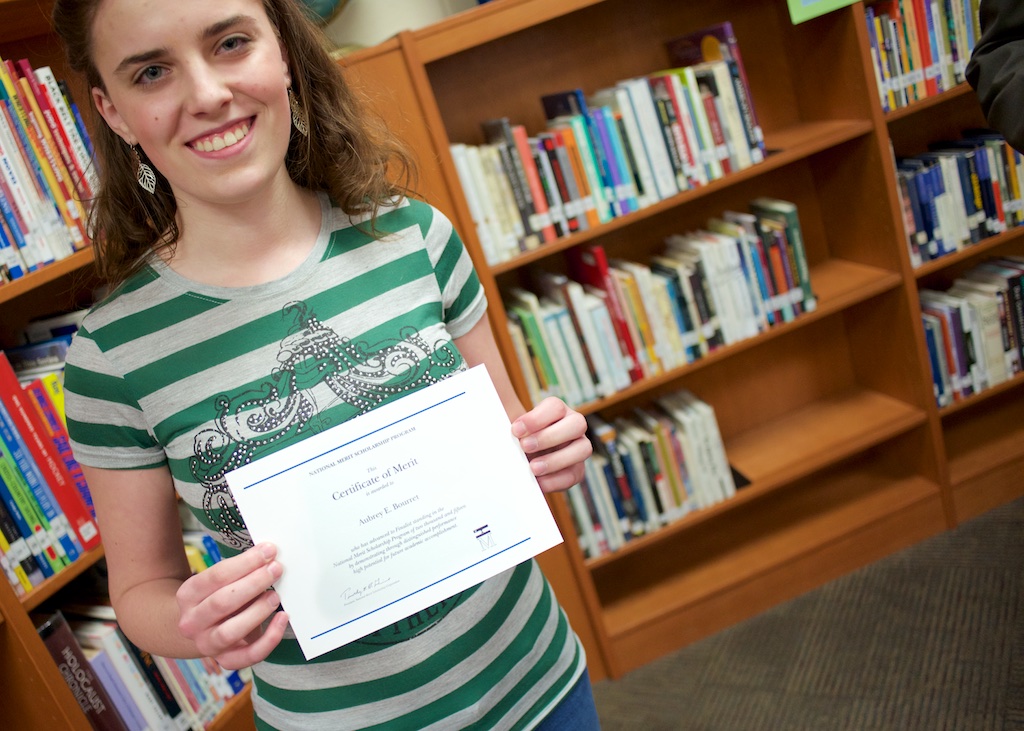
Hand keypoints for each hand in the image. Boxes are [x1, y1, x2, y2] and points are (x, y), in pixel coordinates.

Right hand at [176, 543, 288, 669]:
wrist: (200, 629)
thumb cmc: (218, 596)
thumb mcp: (219, 582)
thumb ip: (240, 570)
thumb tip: (270, 555)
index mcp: (188, 595)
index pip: (215, 577)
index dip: (244, 563)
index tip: (268, 551)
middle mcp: (192, 622)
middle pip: (221, 602)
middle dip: (253, 583)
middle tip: (276, 569)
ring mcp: (207, 644)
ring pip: (230, 632)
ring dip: (257, 611)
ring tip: (276, 596)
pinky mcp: (226, 660)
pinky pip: (249, 655)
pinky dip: (269, 639)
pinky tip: (282, 618)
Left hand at [511, 397, 591, 492]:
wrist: (520, 458)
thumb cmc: (515, 439)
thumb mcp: (511, 427)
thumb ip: (504, 414)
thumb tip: (488, 401)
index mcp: (557, 410)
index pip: (555, 406)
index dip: (536, 418)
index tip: (515, 430)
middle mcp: (573, 425)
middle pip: (577, 424)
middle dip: (549, 437)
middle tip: (524, 447)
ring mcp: (579, 447)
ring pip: (583, 449)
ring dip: (557, 459)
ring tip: (533, 468)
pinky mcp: (577, 469)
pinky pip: (574, 474)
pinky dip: (556, 480)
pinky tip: (538, 482)